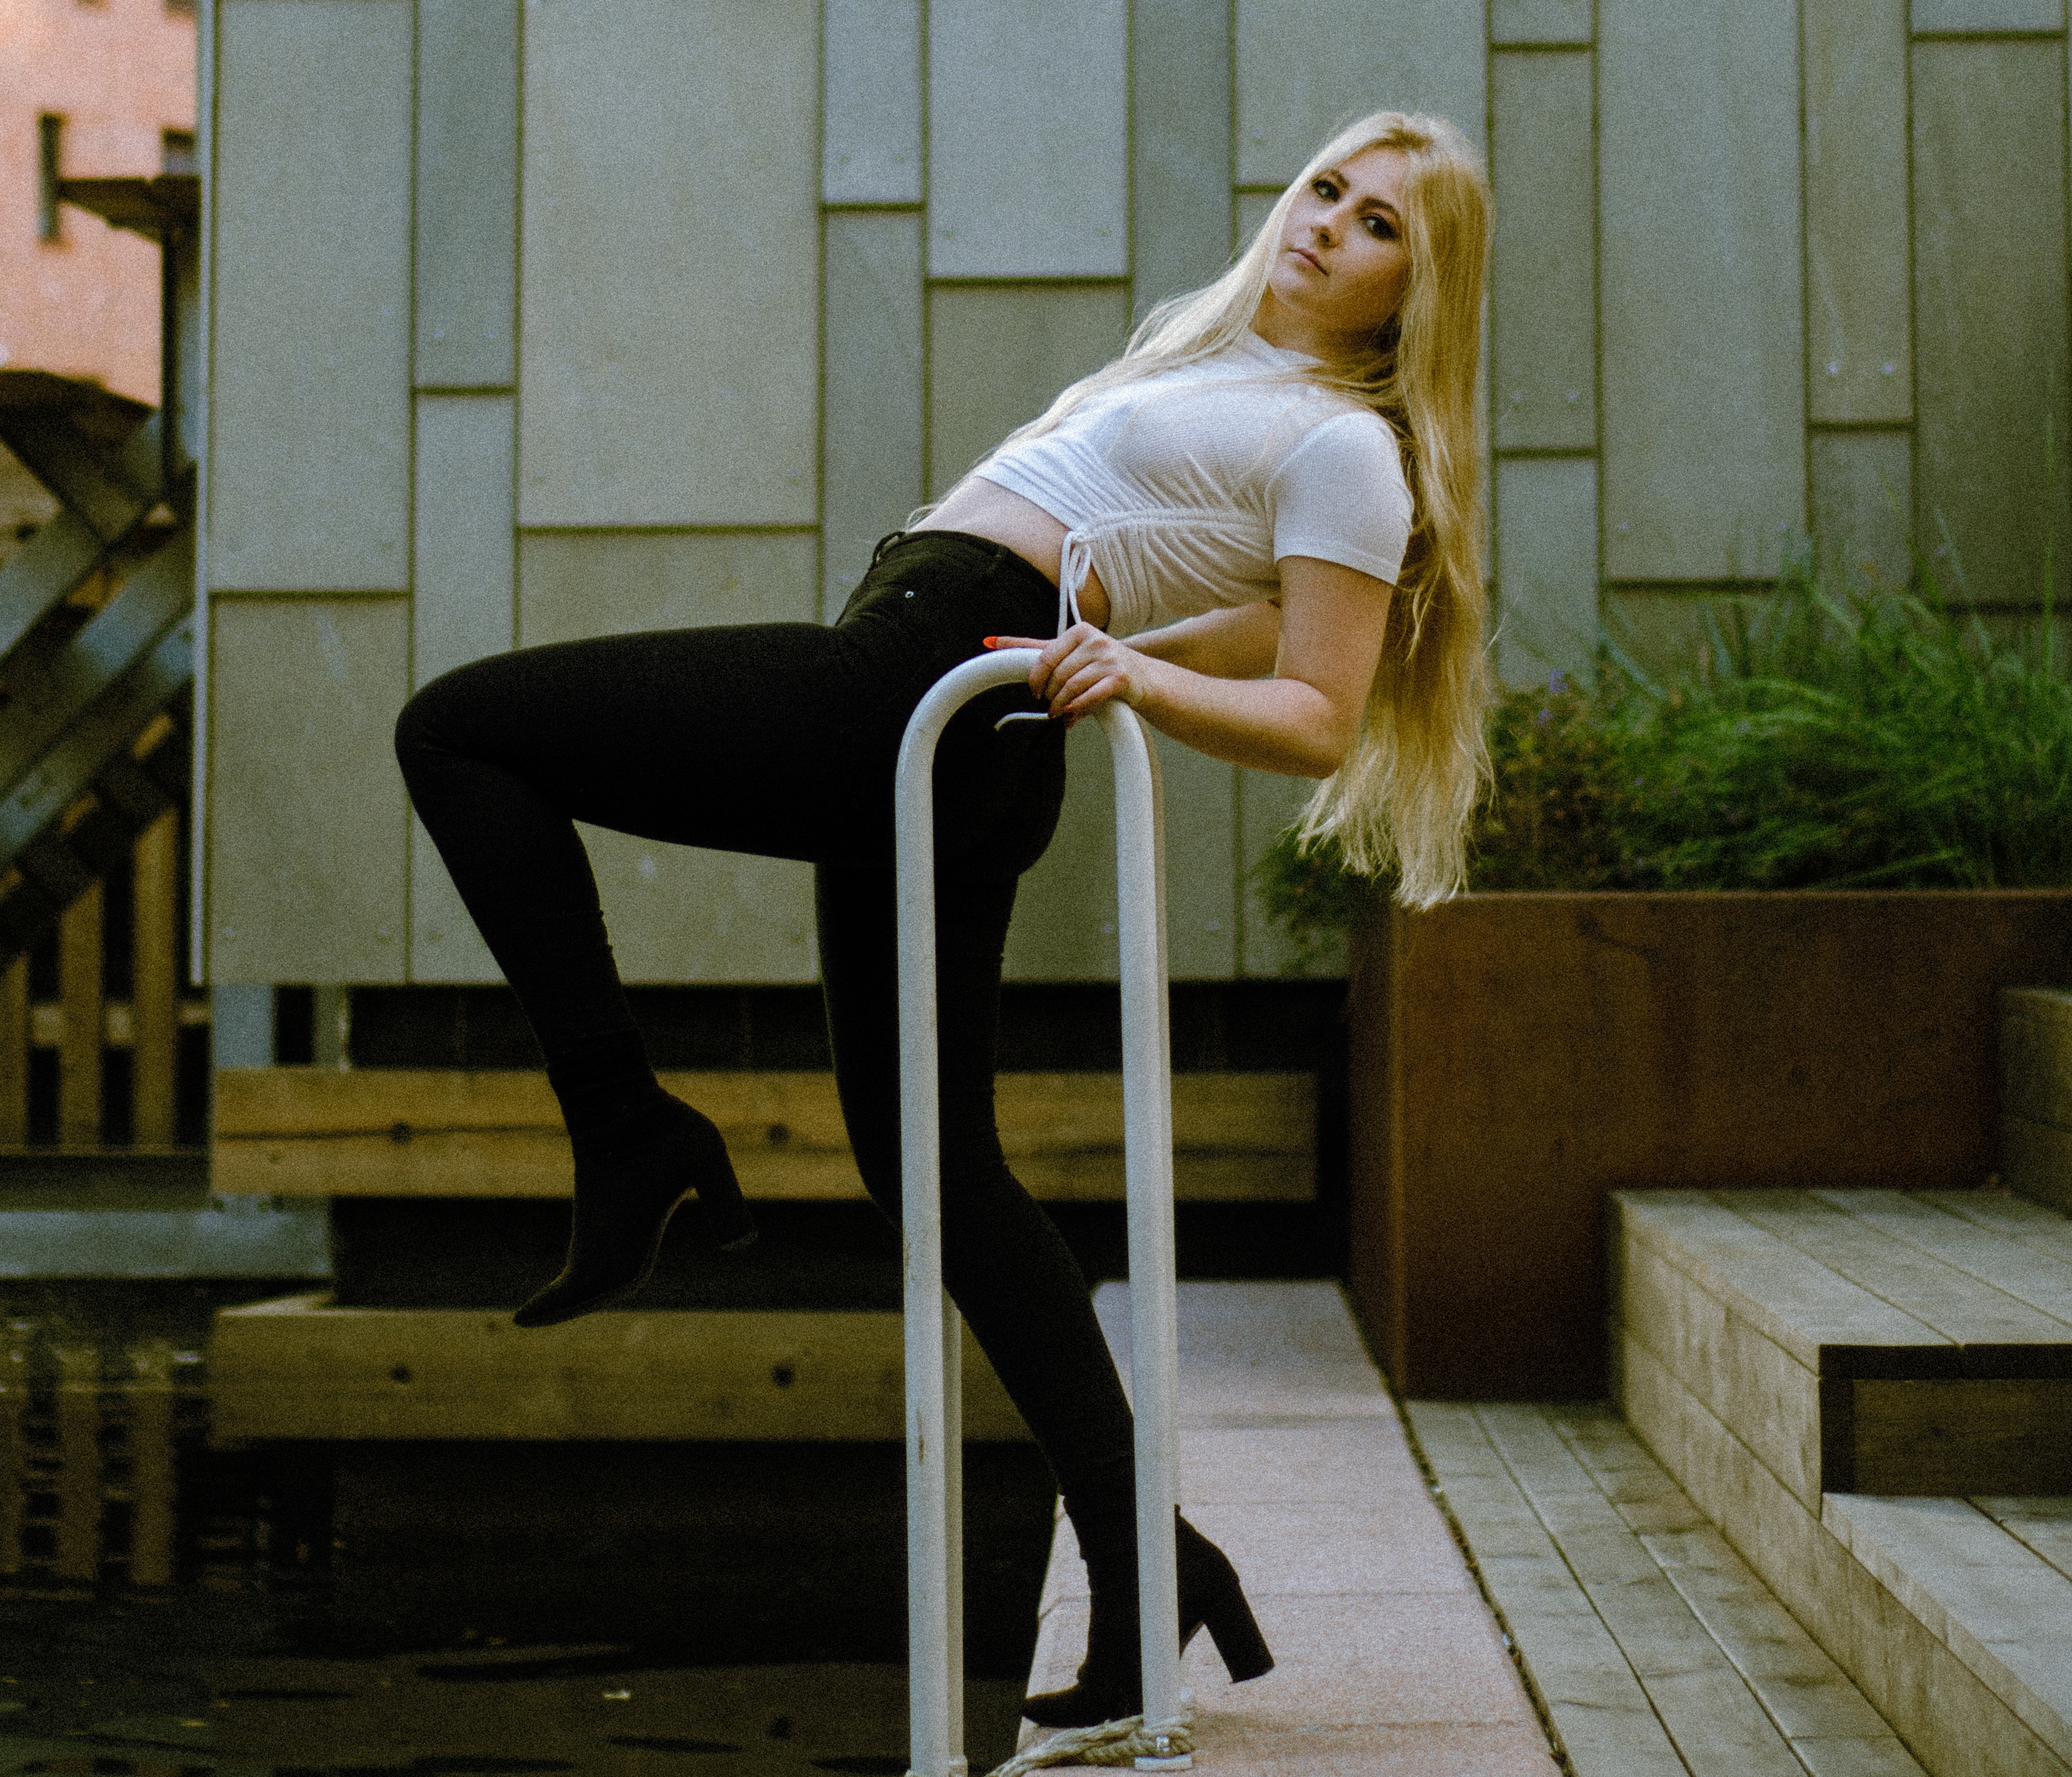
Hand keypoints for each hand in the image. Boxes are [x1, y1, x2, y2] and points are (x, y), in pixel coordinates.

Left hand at [986, 624, 1151, 726]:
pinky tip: (1072, 716)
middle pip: (1058, 674)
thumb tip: (990, 642)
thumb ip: (1033, 648)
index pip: (1046, 655)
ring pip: (1071, 686)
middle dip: (1049, 694)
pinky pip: (1090, 696)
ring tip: (1057, 713)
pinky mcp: (1121, 677)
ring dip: (1060, 704)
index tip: (1034, 691)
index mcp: (1079, 631)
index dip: (1035, 677)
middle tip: (1048, 706)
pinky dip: (1077, 708)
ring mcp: (1110, 658)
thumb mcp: (1069, 652)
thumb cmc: (1099, 665)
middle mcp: (1095, 640)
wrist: (1144, 677)